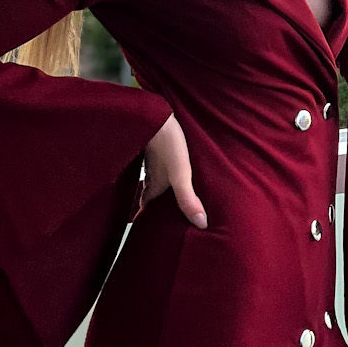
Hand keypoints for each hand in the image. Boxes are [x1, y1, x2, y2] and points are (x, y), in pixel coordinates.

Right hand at [142, 113, 206, 227]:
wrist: (154, 113)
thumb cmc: (168, 144)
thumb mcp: (180, 174)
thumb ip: (188, 199)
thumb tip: (201, 224)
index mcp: (153, 187)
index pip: (145, 210)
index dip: (146, 221)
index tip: (149, 233)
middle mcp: (149, 177)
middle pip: (148, 196)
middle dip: (152, 206)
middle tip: (160, 217)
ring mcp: (150, 161)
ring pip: (150, 180)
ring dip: (155, 188)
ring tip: (167, 196)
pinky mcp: (154, 146)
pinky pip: (154, 164)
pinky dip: (158, 171)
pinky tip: (167, 167)